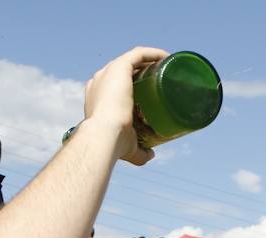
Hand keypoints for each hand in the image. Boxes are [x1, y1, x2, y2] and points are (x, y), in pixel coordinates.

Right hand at [82, 46, 166, 165]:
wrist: (104, 136)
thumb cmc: (112, 144)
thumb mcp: (126, 148)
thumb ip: (138, 154)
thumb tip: (150, 155)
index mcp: (97, 96)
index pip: (115, 84)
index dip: (133, 85)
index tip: (151, 92)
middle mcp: (100, 80)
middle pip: (126, 70)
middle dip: (144, 73)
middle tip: (164, 83)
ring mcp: (109, 71)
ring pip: (133, 60)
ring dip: (151, 60)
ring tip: (169, 69)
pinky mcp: (119, 66)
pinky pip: (139, 54)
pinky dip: (153, 53)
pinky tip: (167, 57)